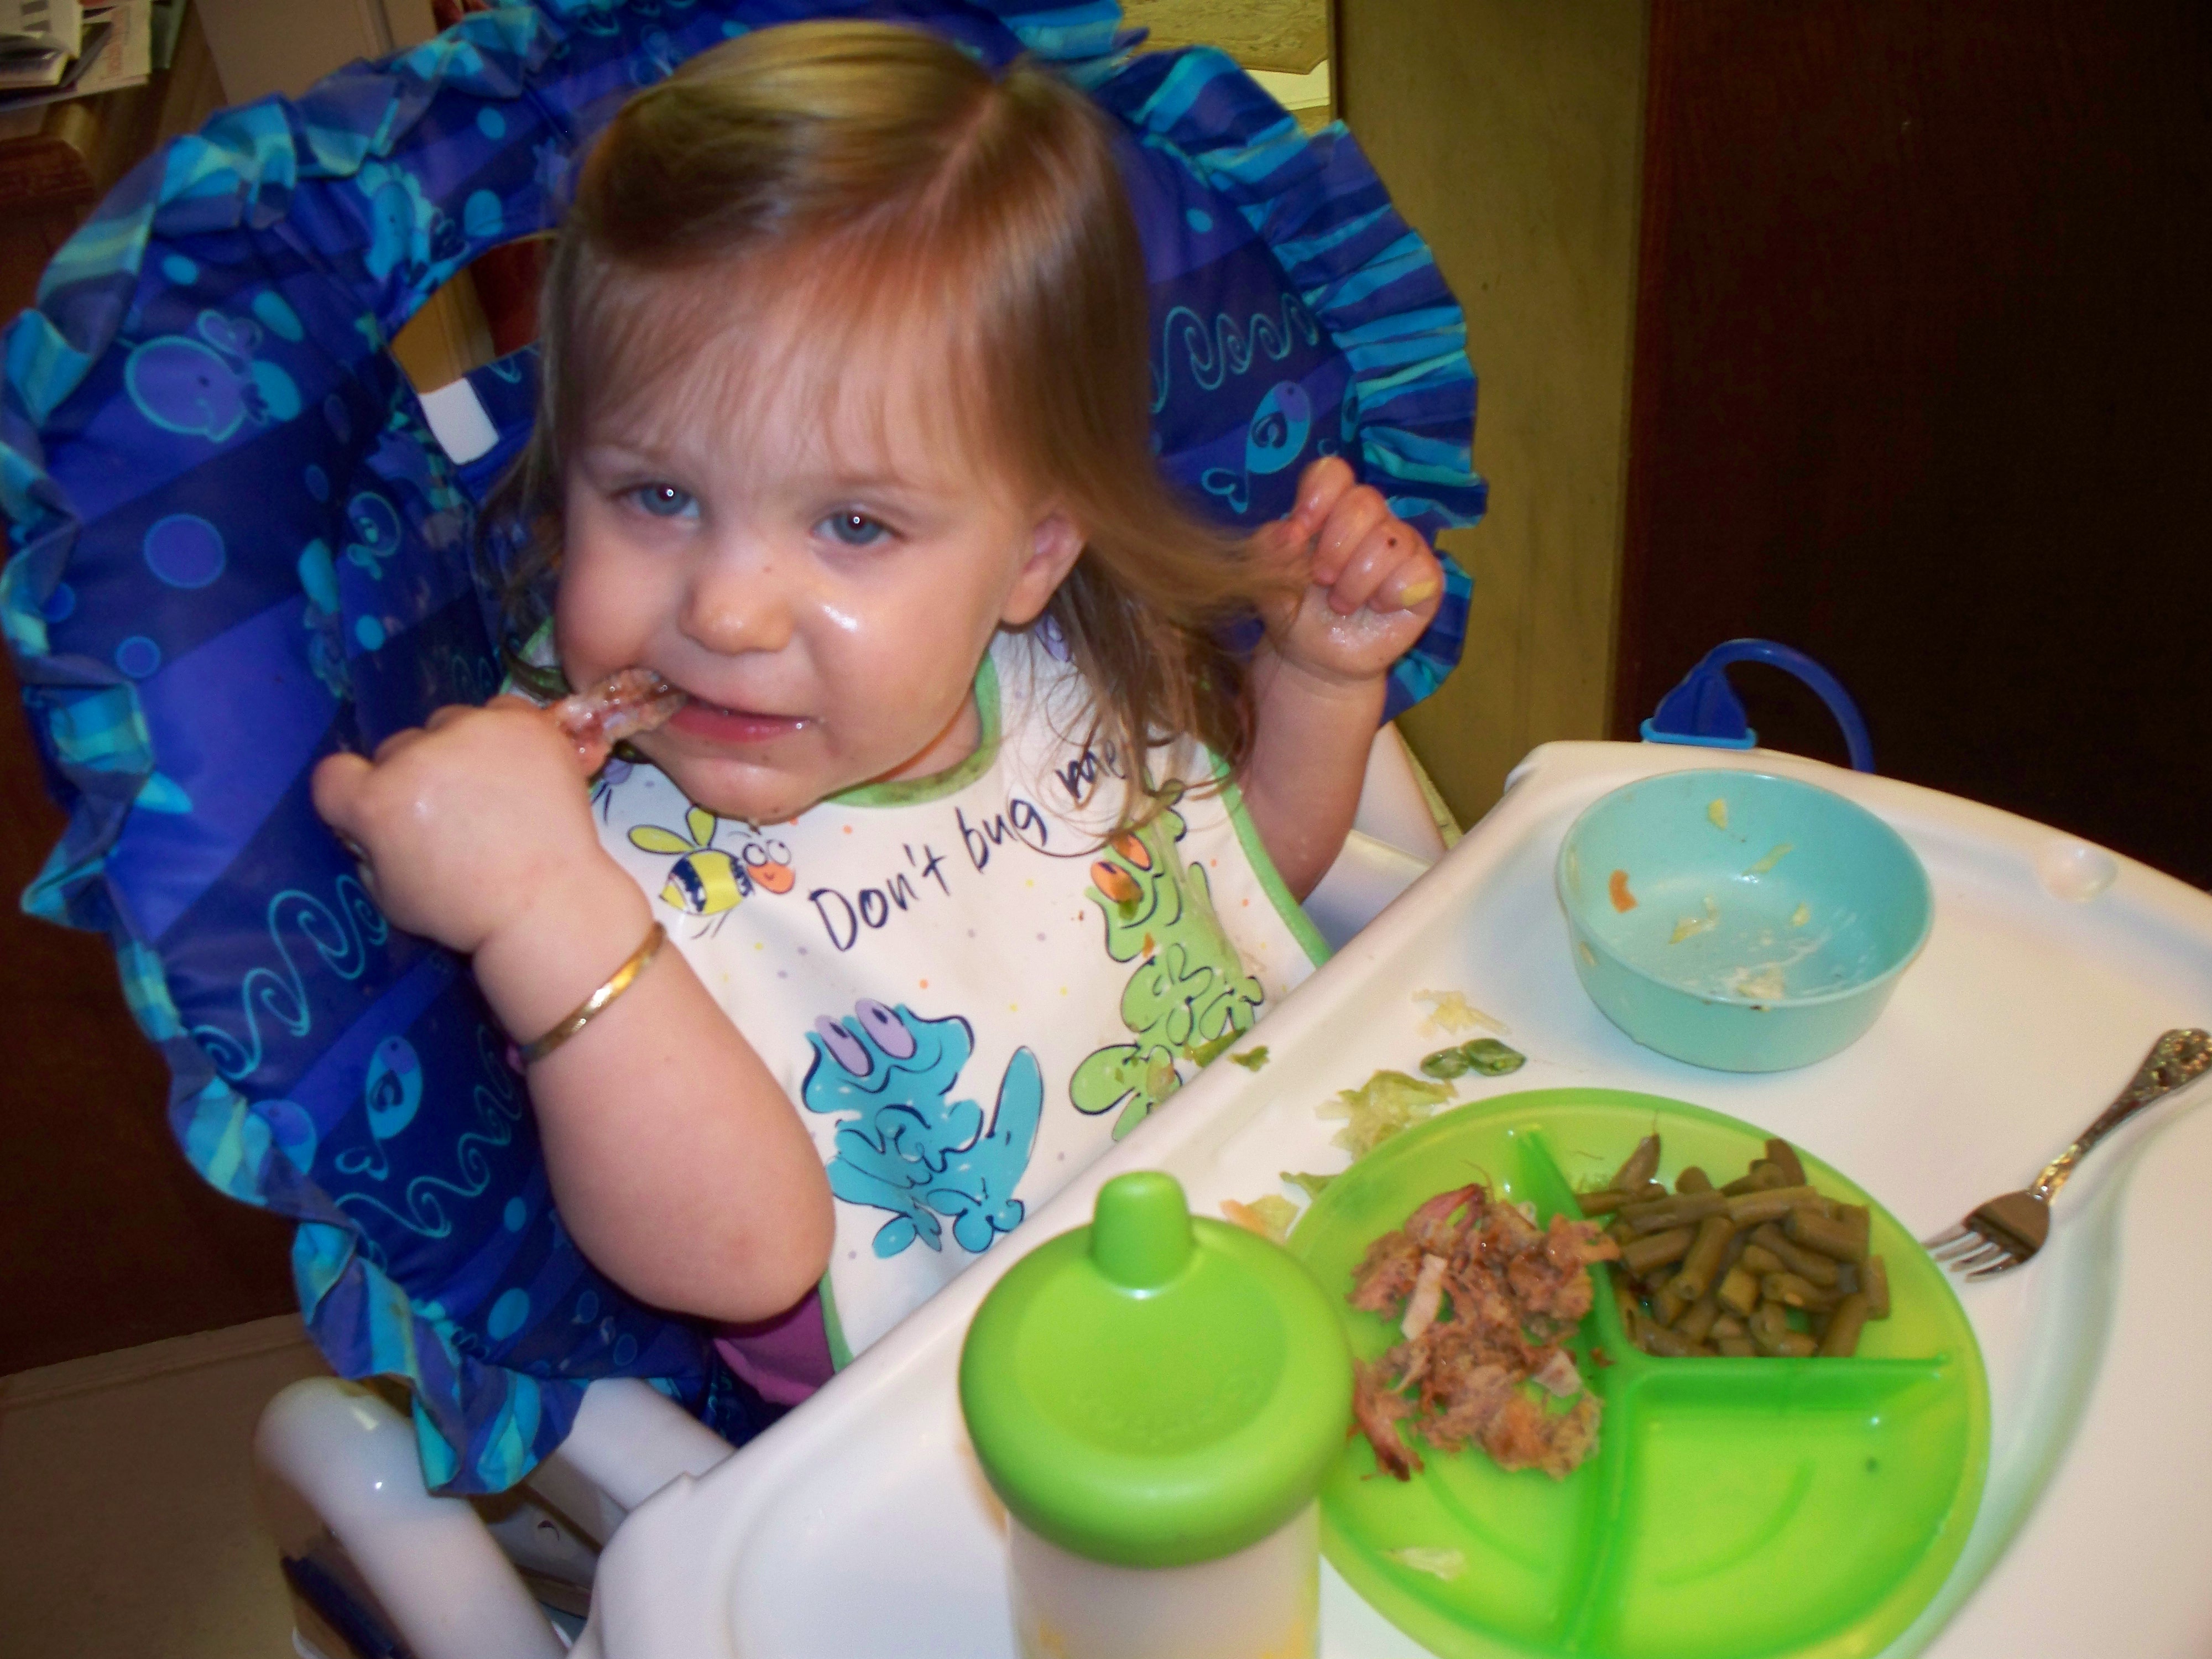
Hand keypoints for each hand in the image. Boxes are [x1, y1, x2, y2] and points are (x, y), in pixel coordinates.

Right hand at [311, 697, 615, 955]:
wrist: (547, 904)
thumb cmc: (465, 912)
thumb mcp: (391, 896)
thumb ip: (371, 849)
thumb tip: (368, 825)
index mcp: (376, 801)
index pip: (334, 773)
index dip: (353, 795)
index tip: (381, 814)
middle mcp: (418, 756)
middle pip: (397, 748)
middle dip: (413, 776)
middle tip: (450, 813)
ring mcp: (473, 733)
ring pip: (447, 724)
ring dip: (458, 750)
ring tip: (491, 791)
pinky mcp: (523, 723)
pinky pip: (499, 710)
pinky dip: (503, 733)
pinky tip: (518, 767)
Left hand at [1254, 456, 1445, 686]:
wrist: (1316, 657)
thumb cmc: (1296, 610)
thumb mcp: (1270, 579)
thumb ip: (1271, 549)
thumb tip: (1288, 532)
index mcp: (1331, 510)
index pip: (1334, 472)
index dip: (1317, 496)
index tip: (1299, 533)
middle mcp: (1372, 521)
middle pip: (1365, 501)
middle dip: (1336, 547)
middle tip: (1322, 580)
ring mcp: (1402, 548)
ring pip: (1392, 538)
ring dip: (1358, 579)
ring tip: (1342, 604)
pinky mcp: (1425, 580)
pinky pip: (1420, 570)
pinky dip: (1392, 593)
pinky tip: (1377, 607)